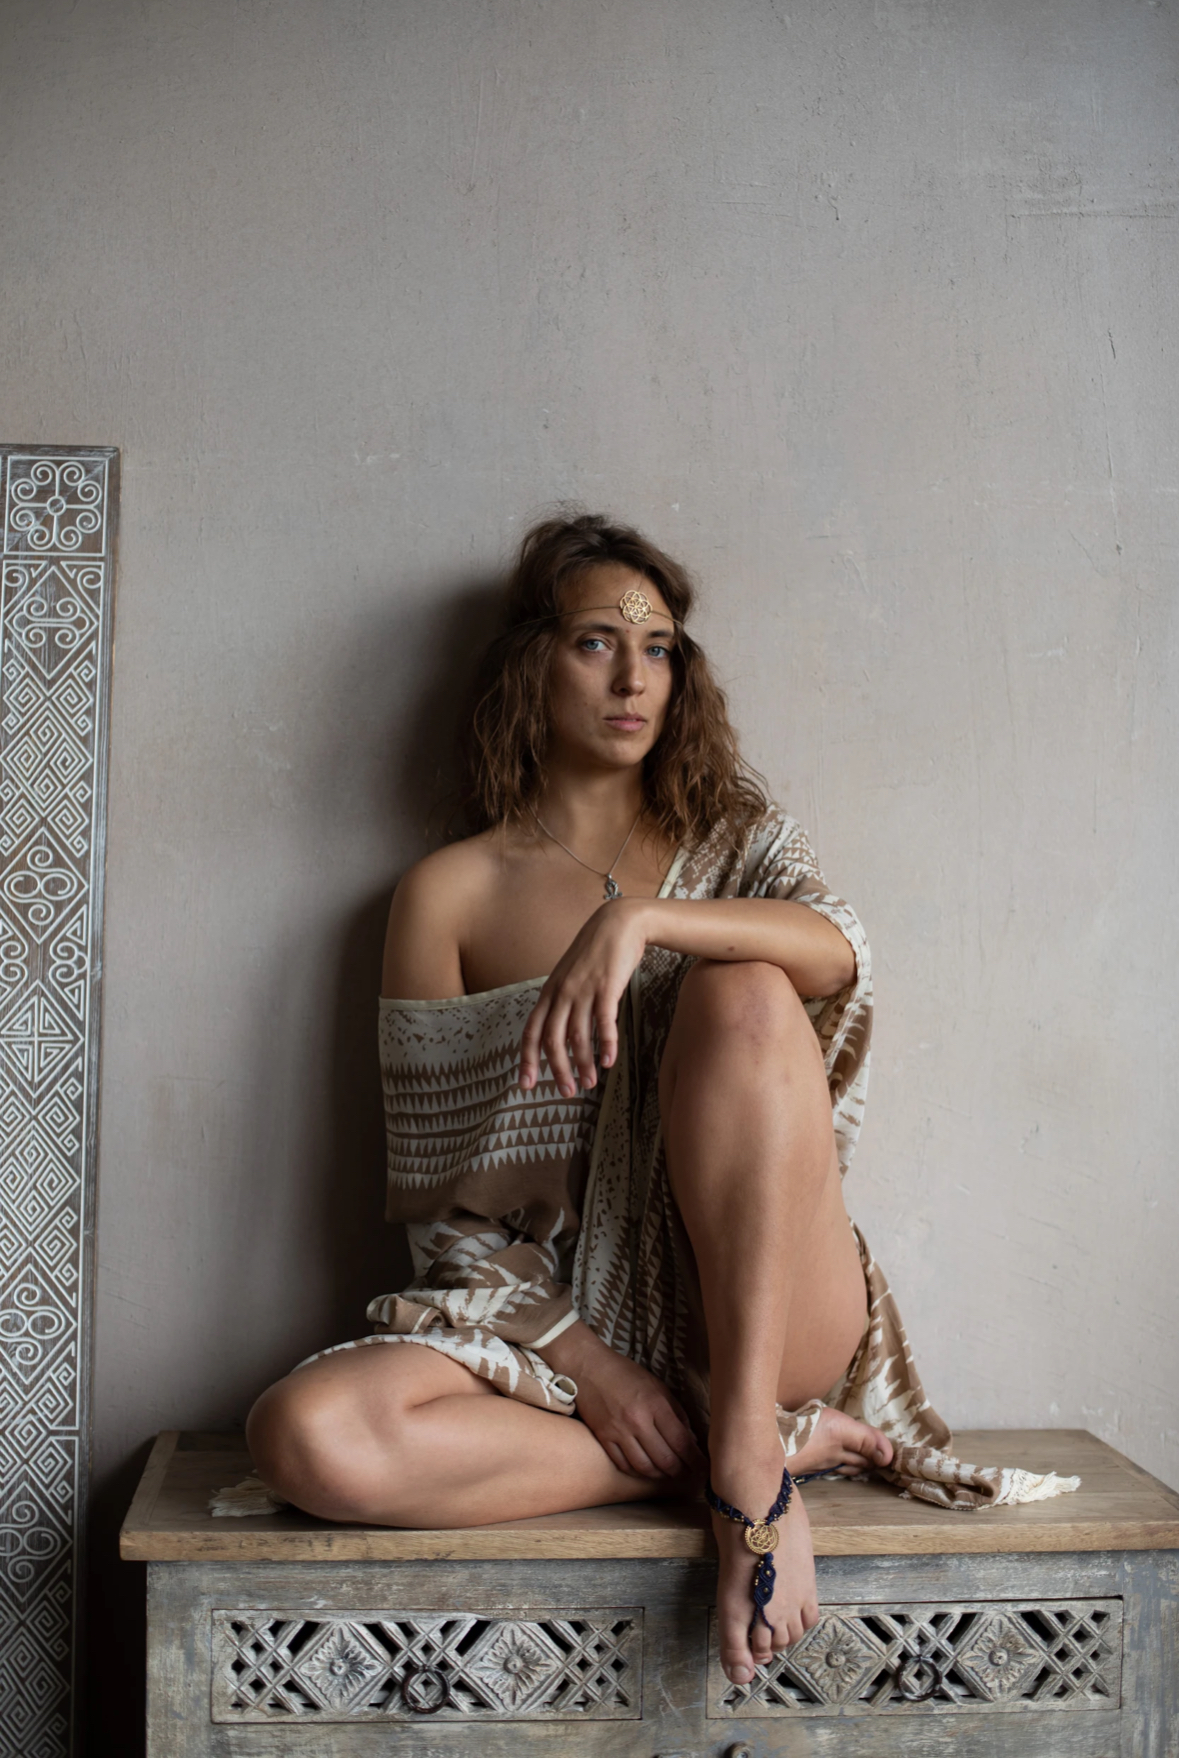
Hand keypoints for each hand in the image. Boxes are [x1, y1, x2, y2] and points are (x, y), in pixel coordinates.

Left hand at [518, 898, 649, 1094]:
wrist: (619, 923)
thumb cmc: (596, 952)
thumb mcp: (571, 975)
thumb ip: (564, 1000)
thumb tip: (561, 1031)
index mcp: (549, 992)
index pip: (531, 1031)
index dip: (527, 1060)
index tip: (526, 1084)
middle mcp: (562, 992)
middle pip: (552, 1039)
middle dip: (558, 1070)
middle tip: (567, 1092)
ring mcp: (583, 989)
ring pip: (577, 1035)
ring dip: (583, 1063)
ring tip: (590, 1082)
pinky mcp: (606, 987)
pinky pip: (604, 1022)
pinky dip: (606, 1044)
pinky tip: (609, 1061)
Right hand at [541, 1322, 704, 1479]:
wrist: (588, 1367)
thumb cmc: (626, 1374)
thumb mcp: (658, 1386)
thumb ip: (676, 1413)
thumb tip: (690, 1440)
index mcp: (655, 1404)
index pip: (681, 1441)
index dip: (695, 1460)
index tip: (704, 1468)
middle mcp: (638, 1421)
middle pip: (665, 1460)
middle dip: (681, 1472)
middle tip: (689, 1474)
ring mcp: (618, 1431)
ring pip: (645, 1467)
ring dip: (661, 1475)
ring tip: (669, 1473)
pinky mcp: (603, 1438)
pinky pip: (624, 1465)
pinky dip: (638, 1472)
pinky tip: (646, 1469)